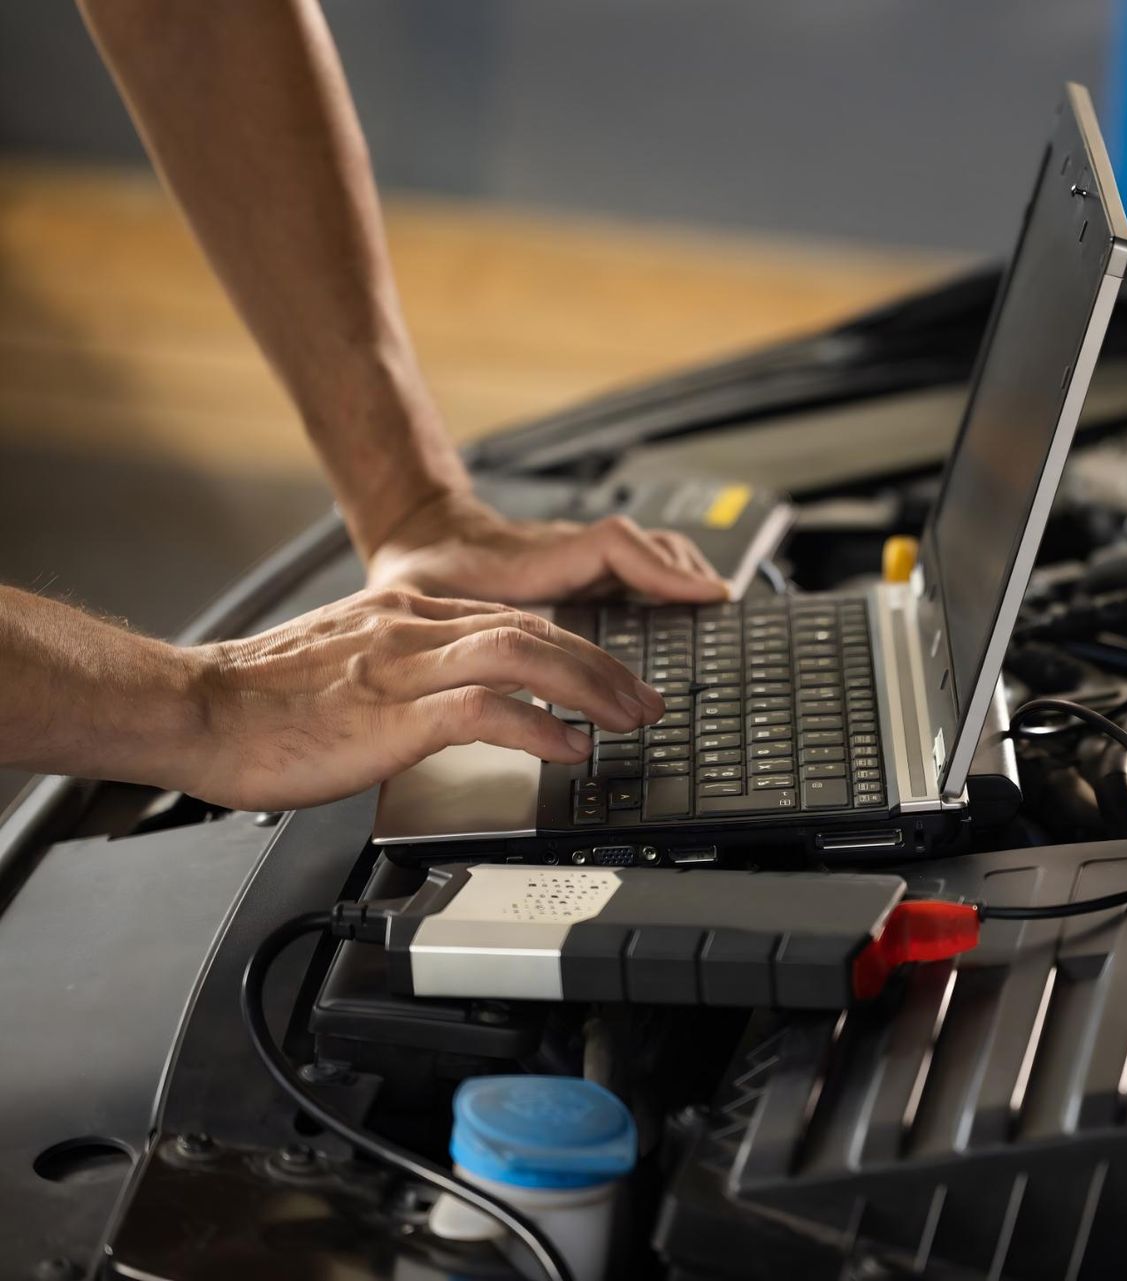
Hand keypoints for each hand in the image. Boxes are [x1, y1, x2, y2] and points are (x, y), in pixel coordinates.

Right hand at [173, 588, 658, 810]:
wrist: (193, 709)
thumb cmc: (259, 704)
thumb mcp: (346, 666)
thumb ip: (402, 670)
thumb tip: (449, 703)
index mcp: (404, 613)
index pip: (513, 619)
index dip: (574, 648)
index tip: (609, 675)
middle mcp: (412, 627)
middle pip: (534, 631)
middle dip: (603, 666)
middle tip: (646, 699)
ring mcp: (404, 665)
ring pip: (524, 655)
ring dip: (590, 687)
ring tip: (629, 720)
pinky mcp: (392, 711)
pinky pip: (485, 710)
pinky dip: (539, 726)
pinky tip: (570, 747)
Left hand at [365, 489, 729, 603]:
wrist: (418, 533)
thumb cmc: (419, 570)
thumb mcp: (424, 597)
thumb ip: (443, 625)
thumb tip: (467, 672)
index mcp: (536, 558)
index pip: (613, 546)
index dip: (661, 570)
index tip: (703, 595)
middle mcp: (568, 551)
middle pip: (649, 547)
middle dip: (685, 582)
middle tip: (715, 616)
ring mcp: (579, 556)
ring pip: (650, 551)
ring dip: (682, 577)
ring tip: (709, 610)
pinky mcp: (582, 565)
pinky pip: (639, 562)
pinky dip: (668, 579)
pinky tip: (679, 607)